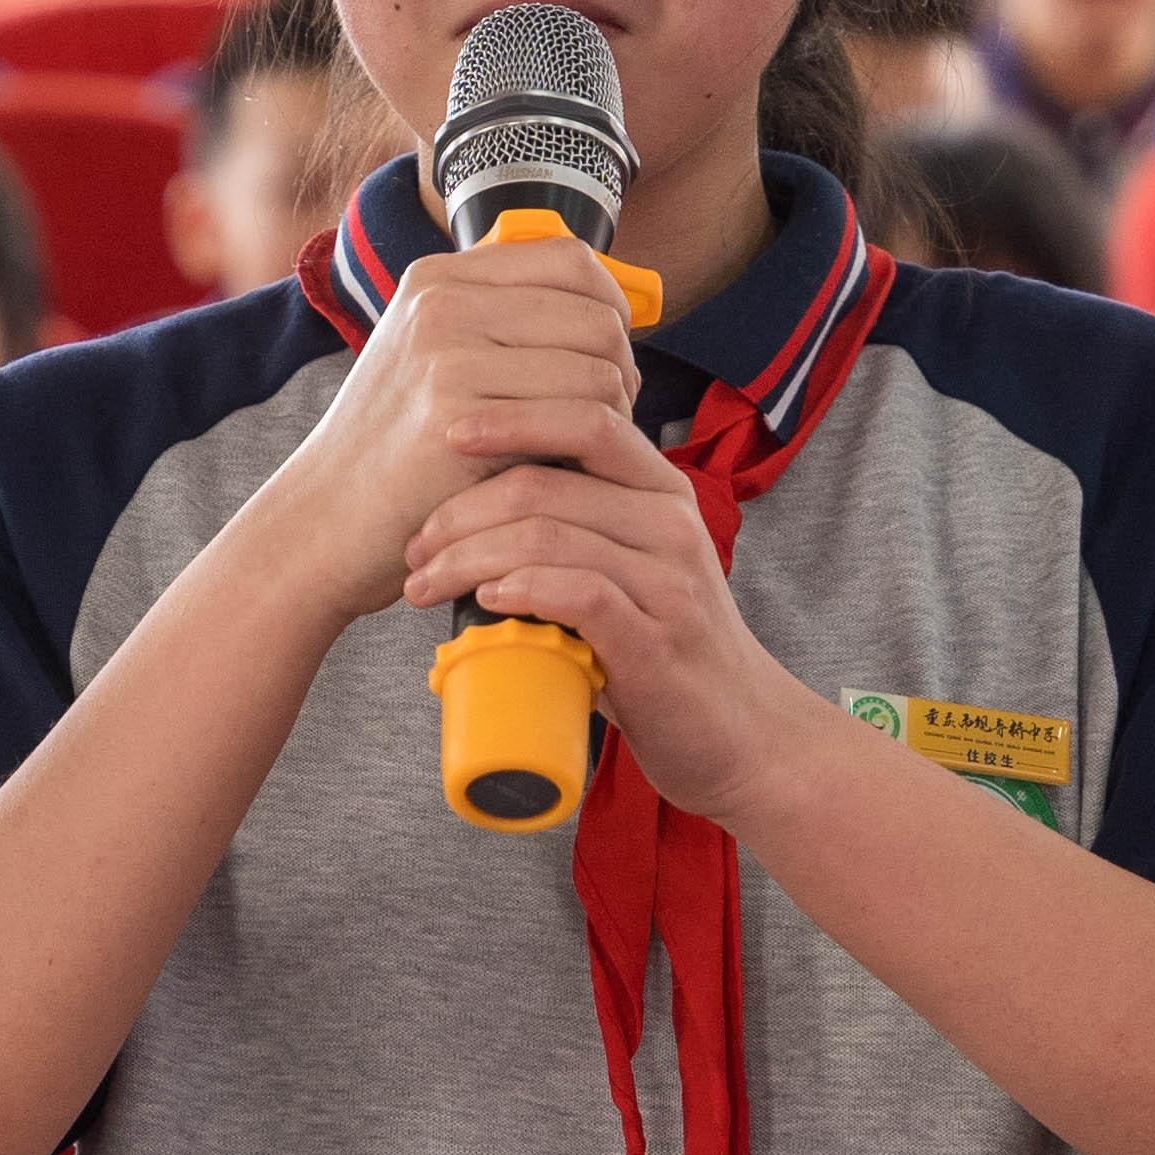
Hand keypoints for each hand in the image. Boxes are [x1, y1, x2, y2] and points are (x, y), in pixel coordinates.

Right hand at [267, 229, 646, 623]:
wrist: (325, 522)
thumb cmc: (397, 454)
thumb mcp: (433, 362)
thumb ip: (503, 325)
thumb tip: (618, 312)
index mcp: (438, 278)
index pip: (571, 259)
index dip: (611, 307)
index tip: (609, 357)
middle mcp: (441, 303)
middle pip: (597, 316)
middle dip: (621, 371)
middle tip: (604, 419)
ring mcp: (447, 354)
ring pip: (600, 370)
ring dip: (612, 417)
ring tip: (581, 449)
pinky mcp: (458, 413)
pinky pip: (580, 418)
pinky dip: (591, 450)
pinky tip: (564, 471)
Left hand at [401, 405, 788, 814]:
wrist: (740, 735)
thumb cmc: (665, 652)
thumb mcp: (632, 571)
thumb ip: (579, 532)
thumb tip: (473, 516)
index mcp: (662, 493)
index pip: (585, 419)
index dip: (510, 418)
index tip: (446, 438)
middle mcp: (671, 524)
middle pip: (544, 483)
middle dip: (459, 512)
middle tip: (414, 549)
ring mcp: (669, 582)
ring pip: (547, 536)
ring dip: (467, 559)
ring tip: (425, 585)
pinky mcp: (656, 641)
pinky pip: (578, 593)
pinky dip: (520, 589)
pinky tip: (484, 601)